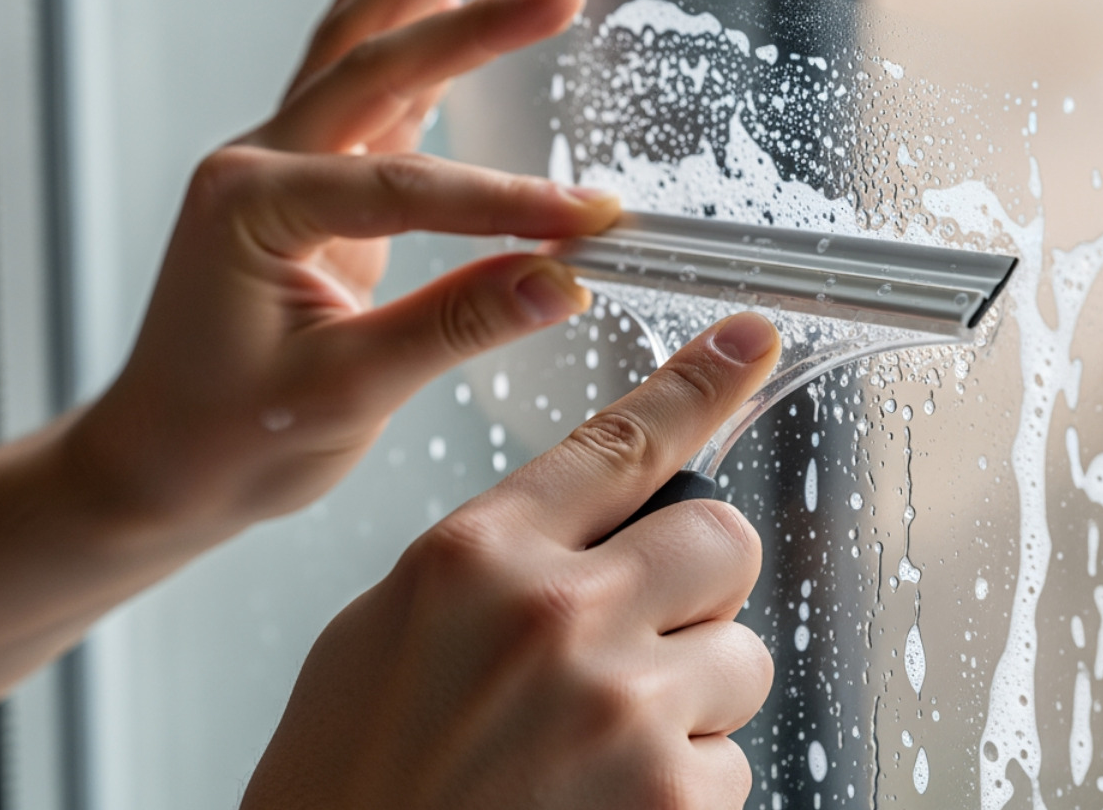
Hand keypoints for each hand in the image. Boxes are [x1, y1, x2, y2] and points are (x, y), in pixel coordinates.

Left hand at [69, 0, 618, 542]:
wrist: (163, 461)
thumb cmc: (231, 437)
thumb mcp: (345, 393)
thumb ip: (453, 326)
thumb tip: (563, 279)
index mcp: (254, 206)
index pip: (404, 186)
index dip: (506, 201)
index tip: (593, 221)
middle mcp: (259, 161)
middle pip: (375, 56)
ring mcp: (281, 161)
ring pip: (361, 43)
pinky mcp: (310, 181)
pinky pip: (363, 81)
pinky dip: (404, 19)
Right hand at [242, 314, 781, 809]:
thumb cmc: (351, 781)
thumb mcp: (387, 631)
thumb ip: (494, 560)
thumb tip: (589, 527)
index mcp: (476, 557)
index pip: (620, 442)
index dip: (699, 382)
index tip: (751, 339)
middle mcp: (556, 617)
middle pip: (722, 538)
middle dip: (703, 579)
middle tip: (652, 626)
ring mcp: (620, 710)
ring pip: (742, 659)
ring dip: (693, 695)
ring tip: (604, 744)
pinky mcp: (670, 800)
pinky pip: (733, 761)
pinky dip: (686, 783)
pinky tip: (606, 802)